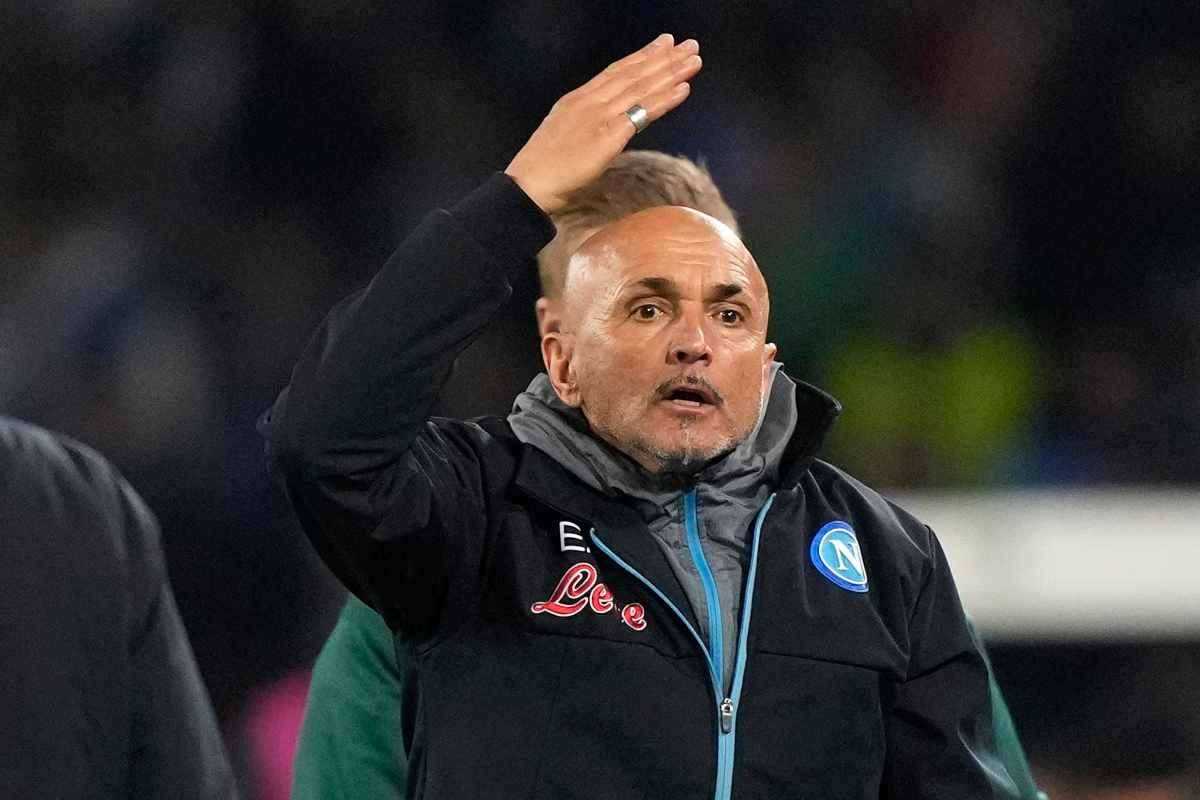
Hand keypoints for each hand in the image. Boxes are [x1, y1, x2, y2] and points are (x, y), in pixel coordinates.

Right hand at [505, 34, 701, 213]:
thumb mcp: (563, 136)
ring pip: (641, 88)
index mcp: (577, 100)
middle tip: (689, 45)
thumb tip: (603, 128)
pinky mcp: (609, 136)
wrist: (529, 183)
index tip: (662, 44)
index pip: (615, 72)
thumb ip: (584, 126)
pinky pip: (642, 113)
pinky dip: (664, 99)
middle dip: (663, 58)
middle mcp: (590, 101)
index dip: (641, 57)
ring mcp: (600, 116)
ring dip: (671, 72)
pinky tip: (683, 88)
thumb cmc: (542, 169)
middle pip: (634, 74)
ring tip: (693, 60)